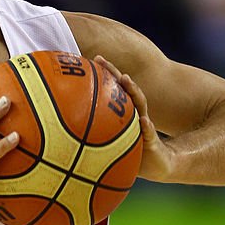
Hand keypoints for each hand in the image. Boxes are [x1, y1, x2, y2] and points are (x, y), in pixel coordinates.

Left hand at [94, 55, 175, 182]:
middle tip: (100, 60)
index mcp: (125, 114)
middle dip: (114, 73)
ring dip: (133, 91)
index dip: (102, 75)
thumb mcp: (111, 145)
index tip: (89, 61)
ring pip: (140, 105)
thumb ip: (95, 139)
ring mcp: (145, 126)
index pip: (113, 91)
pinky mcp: (153, 142)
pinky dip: (147, 127)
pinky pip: (149, 134)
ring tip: (126, 80)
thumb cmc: (132, 153)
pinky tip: (144, 122)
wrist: (159, 165)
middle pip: (125, 89)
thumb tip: (65, 136)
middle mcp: (135, 114)